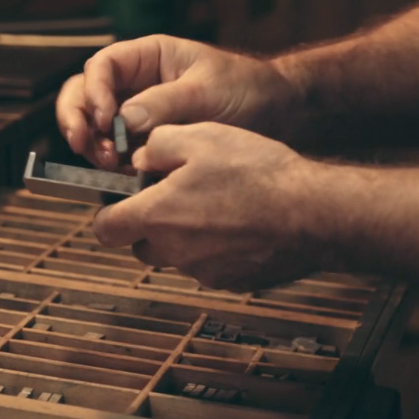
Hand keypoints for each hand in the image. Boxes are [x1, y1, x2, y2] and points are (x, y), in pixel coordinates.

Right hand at [56, 35, 301, 168]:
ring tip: (112, 165)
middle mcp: (134, 84)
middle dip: (77, 120)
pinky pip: (114, 152)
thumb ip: (166, 102)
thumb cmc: (246, 89)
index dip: (95, 92)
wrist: (275, 116)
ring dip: (93, 146)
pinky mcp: (142, 144)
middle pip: (83, 95)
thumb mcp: (208, 90)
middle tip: (84, 146)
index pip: (102, 67)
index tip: (106, 119)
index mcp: (147, 58)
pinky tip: (124, 176)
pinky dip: (111, 165)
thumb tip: (125, 119)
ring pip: (93, 127)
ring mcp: (135, 115)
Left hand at [93, 123, 336, 291]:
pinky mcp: (230, 281)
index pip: (105, 229)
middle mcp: (173, 252)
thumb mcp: (201, 137)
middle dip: (150, 224)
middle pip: (140, 245)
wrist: (314, 214)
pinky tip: (240, 223)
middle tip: (177, 195)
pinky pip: (209, 266)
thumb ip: (157, 146)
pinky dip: (215, 249)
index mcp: (156, 216)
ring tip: (216, 204)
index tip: (123, 199)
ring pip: (176, 256)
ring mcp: (202, 271)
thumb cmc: (258, 173)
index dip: (109, 213)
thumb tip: (140, 159)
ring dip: (184, 236)